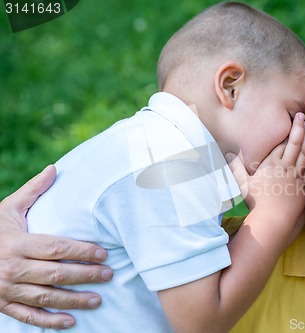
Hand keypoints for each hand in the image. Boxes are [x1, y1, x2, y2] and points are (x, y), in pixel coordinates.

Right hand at [0, 165, 111, 328]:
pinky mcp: (3, 305)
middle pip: (54, 274)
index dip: (81, 251)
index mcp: (16, 243)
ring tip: (98, 299)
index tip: (103, 253)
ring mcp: (6, 290)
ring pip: (45, 298)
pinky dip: (49, 322)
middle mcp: (11, 268)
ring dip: (73, 300)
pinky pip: (28, 316)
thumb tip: (54, 169)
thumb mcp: (8, 209)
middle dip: (84, 275)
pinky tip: (71, 322)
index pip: (55, 248)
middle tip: (108, 275)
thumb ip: (32, 191)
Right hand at [227, 113, 304, 227]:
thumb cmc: (256, 202)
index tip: (294, 118)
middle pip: (295, 144)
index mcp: (272, 164)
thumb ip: (235, 167)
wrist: (273, 218)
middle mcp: (286, 167)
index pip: (282, 143)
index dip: (288, 129)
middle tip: (303, 117)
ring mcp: (296, 177)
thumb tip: (227, 153)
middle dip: (300, 129)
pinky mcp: (303, 187)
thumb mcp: (242, 183)